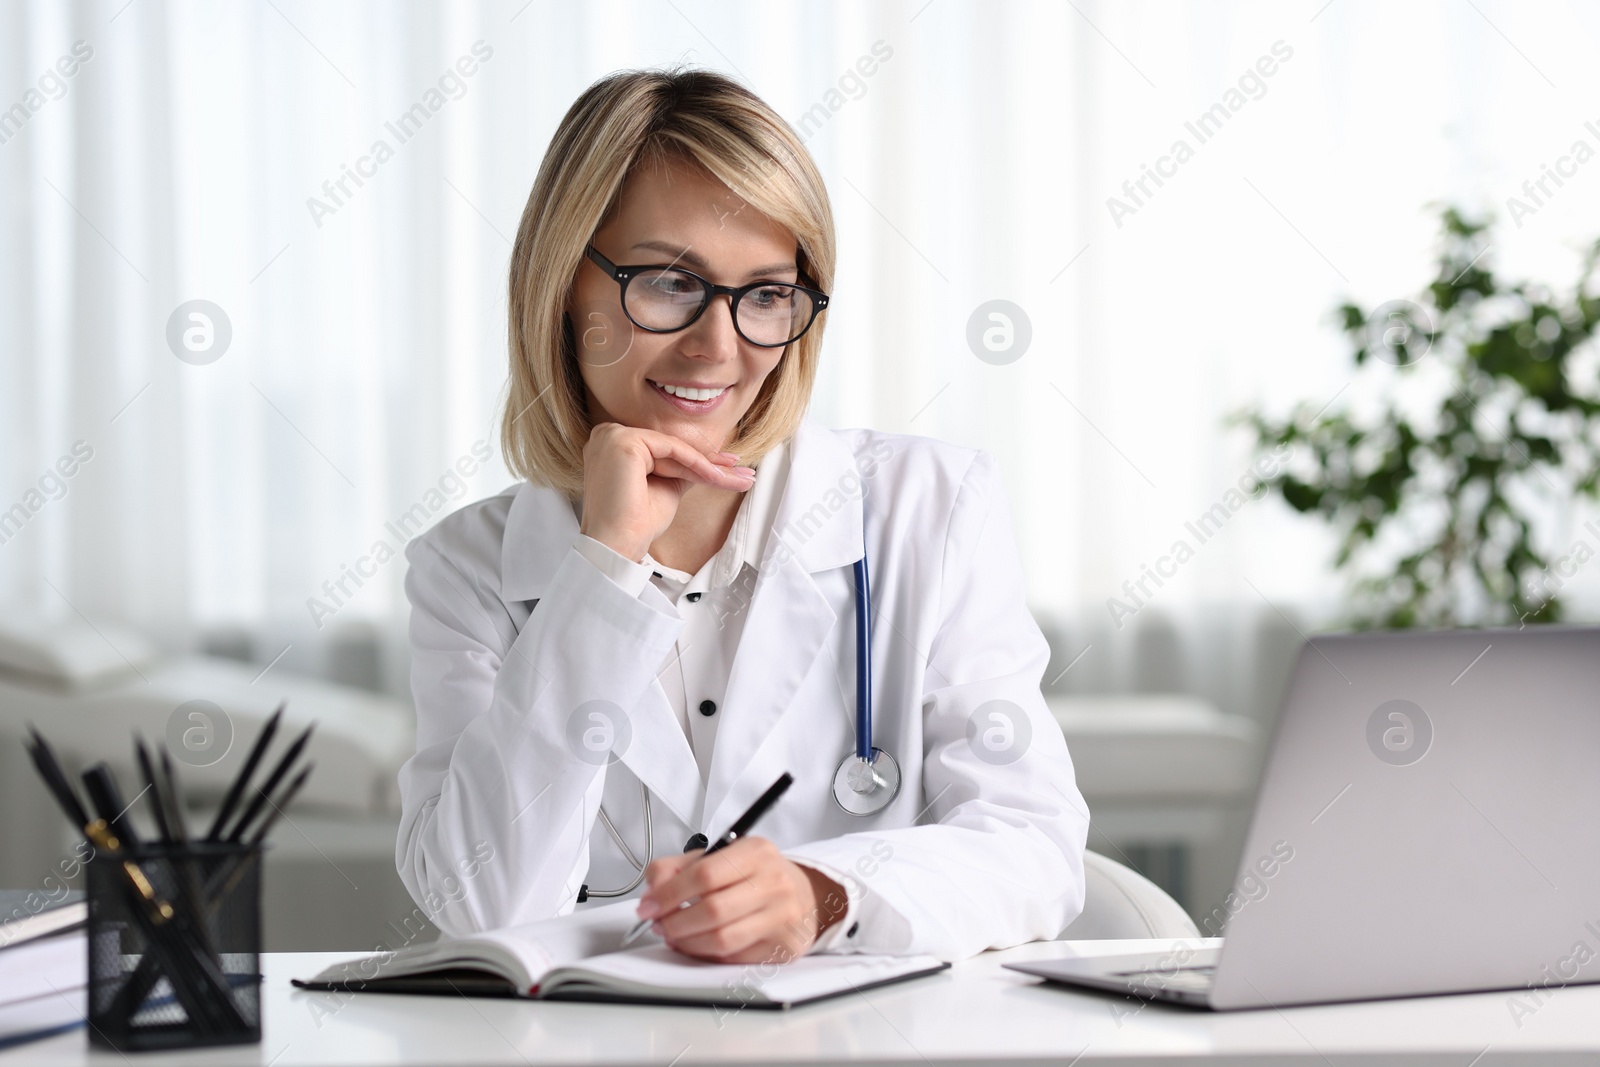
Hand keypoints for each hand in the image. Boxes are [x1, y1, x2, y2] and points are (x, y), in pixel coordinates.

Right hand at [578, 421, 755, 562]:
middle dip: (710, 463)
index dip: (699, 461)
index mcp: (612, 445)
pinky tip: (717, 476)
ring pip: (675, 447)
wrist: (617, 545)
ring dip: (710, 466)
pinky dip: (698, 463)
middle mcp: (607, 435)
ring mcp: (613, 435)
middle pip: (671, 447)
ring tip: (738, 478)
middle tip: (741, 473)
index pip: (664, 449)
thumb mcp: (665, 486)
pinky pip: (672, 449)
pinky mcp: (624, 441)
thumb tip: (711, 460)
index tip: (728, 470)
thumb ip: (682, 468)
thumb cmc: (635, 524)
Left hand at [635, 836, 848, 963]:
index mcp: (756, 852)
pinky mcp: (783, 947)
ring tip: (674, 936)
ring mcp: (782, 917)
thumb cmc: (757, 875)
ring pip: (722, 940)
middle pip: (712, 910)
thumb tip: (651, 890)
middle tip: (658, 924)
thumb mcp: (721, 856)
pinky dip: (708, 955)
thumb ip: (679, 867)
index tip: (648, 906)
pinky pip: (734, 958)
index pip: (703, 874)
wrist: (805, 895)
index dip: (668, 894)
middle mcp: (773, 883)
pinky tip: (699, 945)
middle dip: (674, 922)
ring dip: (688, 943)